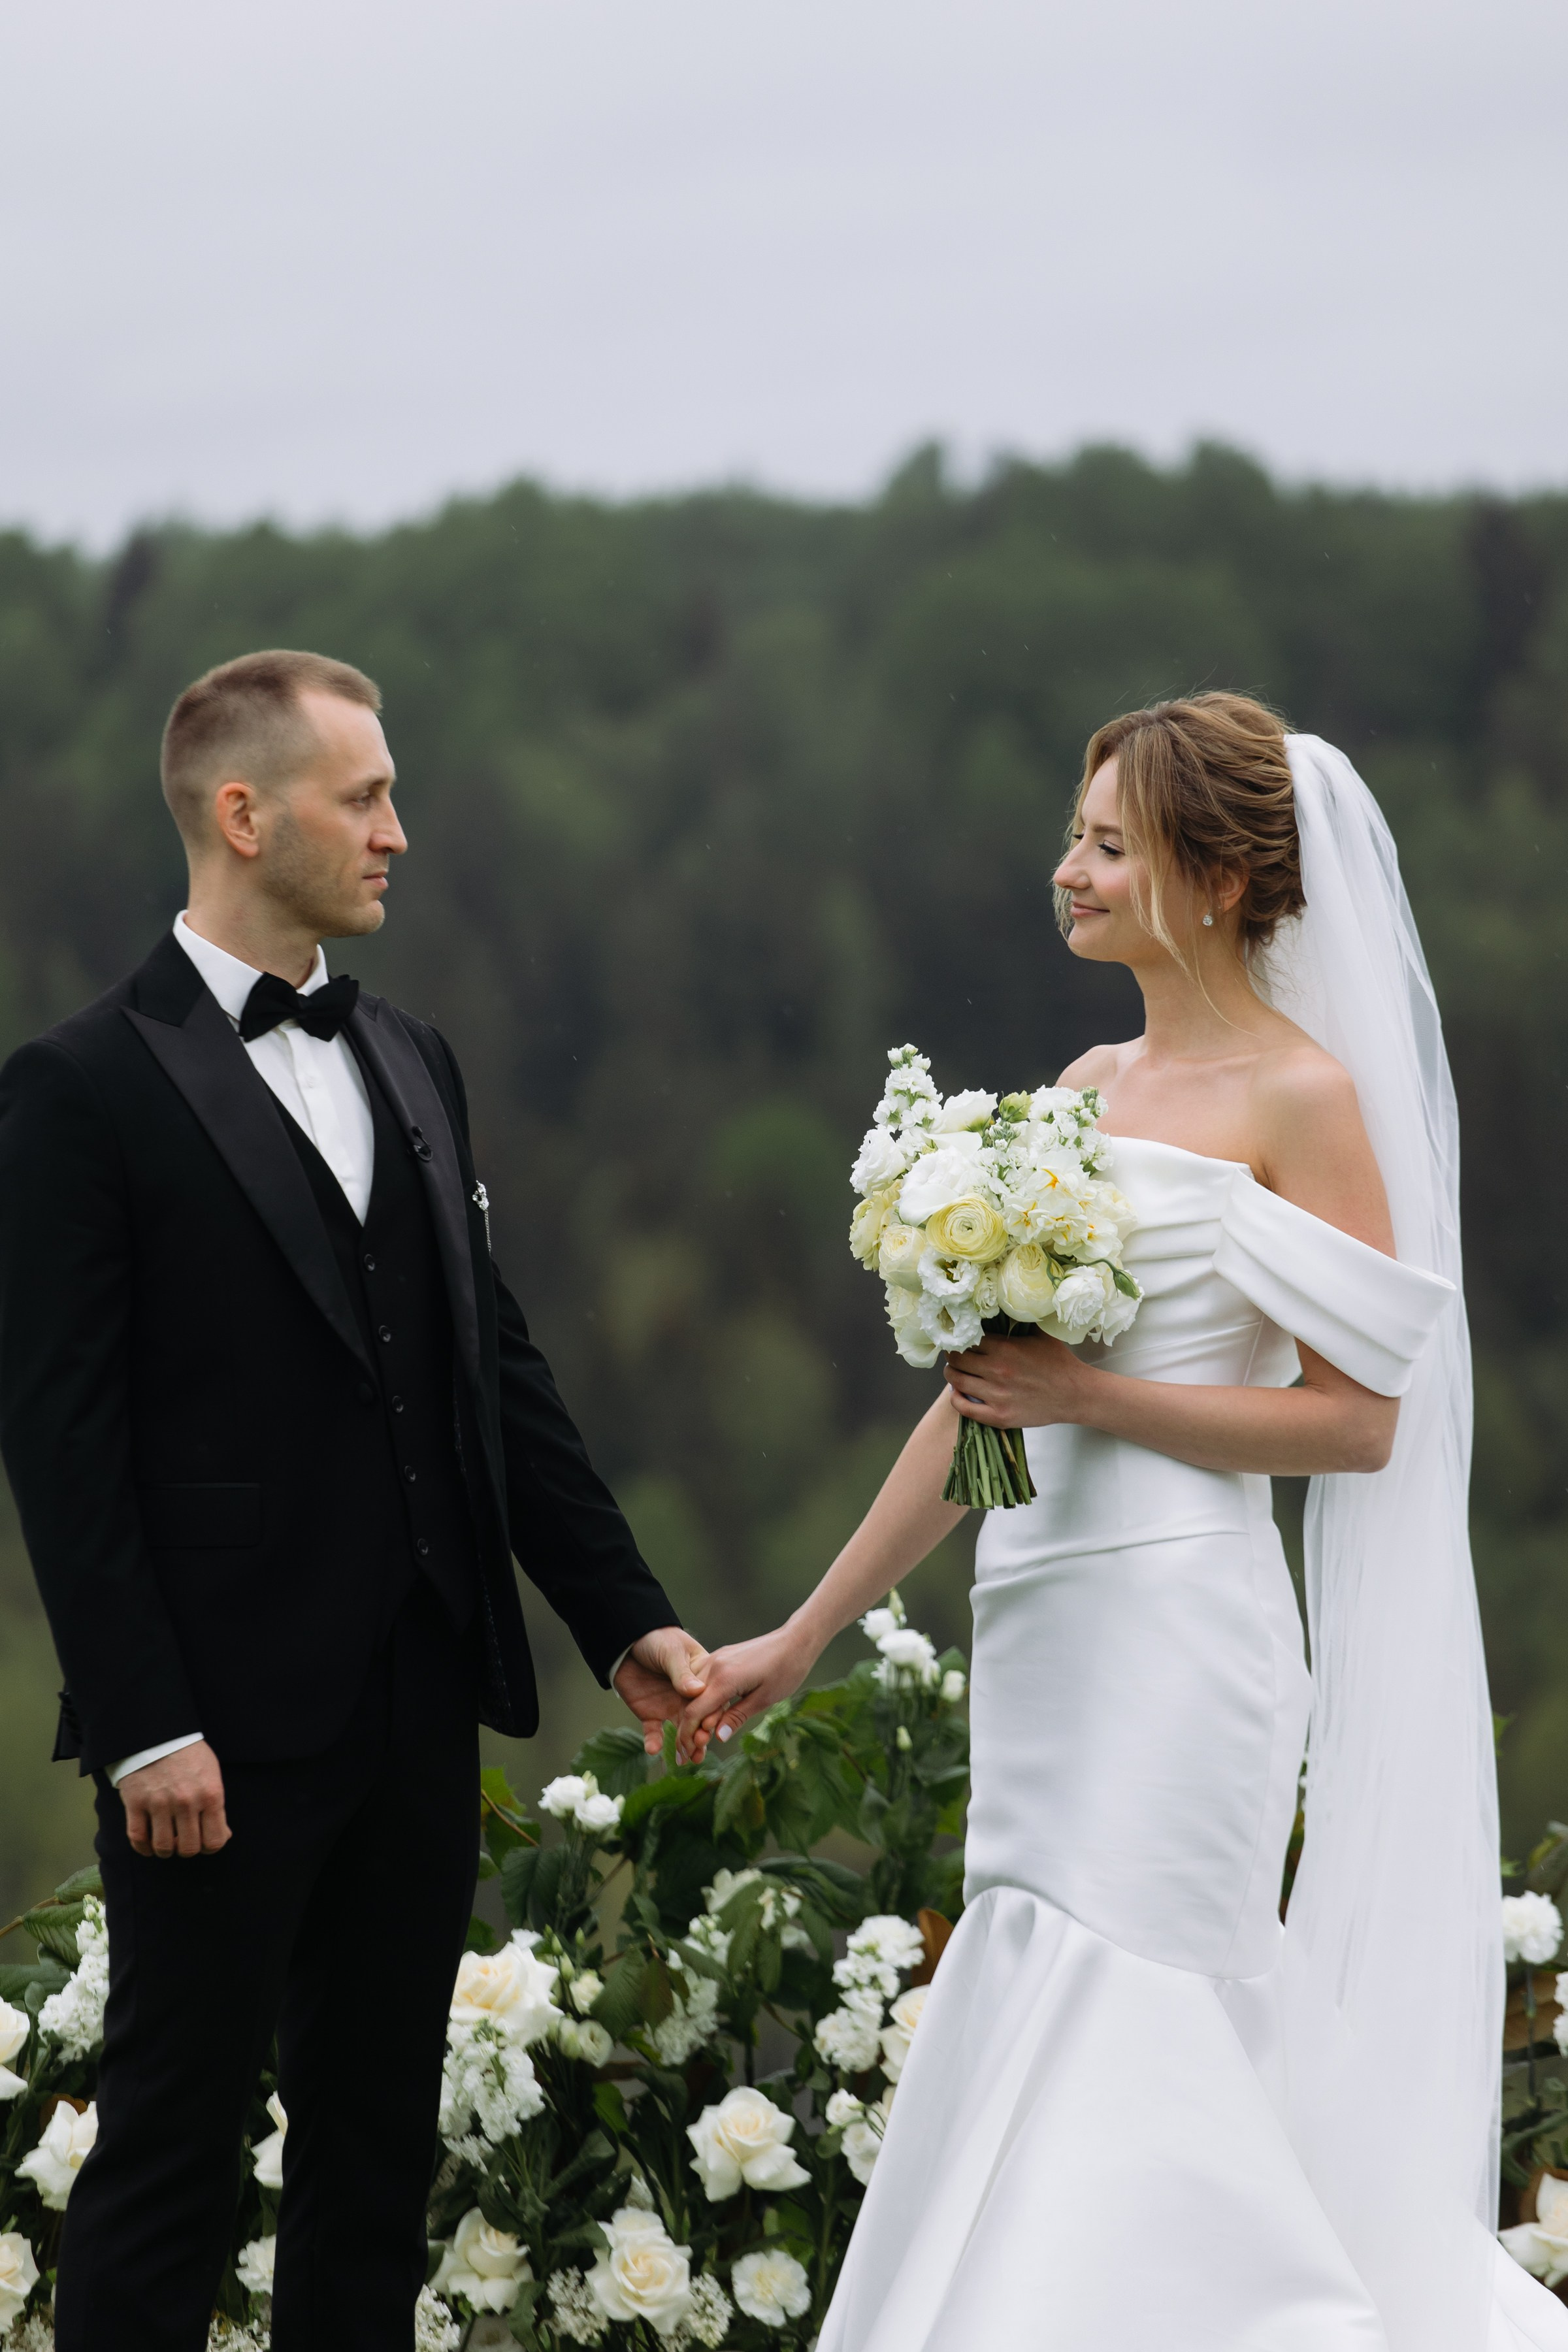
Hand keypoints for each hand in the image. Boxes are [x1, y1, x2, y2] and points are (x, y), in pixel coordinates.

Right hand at [120, 1739, 230, 1858]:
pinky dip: (143, 1848)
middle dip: (187, 1849)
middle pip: (188, 1848)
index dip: (210, 1846)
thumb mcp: (212, 1775)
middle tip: (183, 1840)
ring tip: (166, 1842)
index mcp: (210, 1794)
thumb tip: (224, 1835)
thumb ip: (217, 1806)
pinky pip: (137, 1838)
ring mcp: (159, 1803)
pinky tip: (148, 1845)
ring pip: (162, 1847)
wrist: (157, 1734)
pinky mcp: (136, 1803)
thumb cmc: (189, 1755)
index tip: (204, 1841)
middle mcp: (186, 1802)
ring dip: (165, 1850)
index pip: (215, 1841)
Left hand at [613, 1627, 710, 1760]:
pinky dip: (654, 1742)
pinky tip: (654, 1750)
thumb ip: (682, 1672)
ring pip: (681, 1732)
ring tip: (686, 1760)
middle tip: (700, 1751)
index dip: (712, 1715)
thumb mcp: (671, 1652)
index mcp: (701, 1679)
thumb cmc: (657, 1639)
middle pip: (699, 1721)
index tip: (710, 1728)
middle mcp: (688, 1697)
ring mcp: (670, 1707)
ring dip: (684, 1747)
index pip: (710, 1700)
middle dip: (701, 1737)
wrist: (627, 1642)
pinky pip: (654, 1733)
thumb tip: (697, 1691)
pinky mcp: (651, 1715)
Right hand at [678, 1624, 816, 1754]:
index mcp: (724, 1678)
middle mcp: (714, 1665)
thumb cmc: (785, 1671)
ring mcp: (716, 1658)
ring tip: (701, 1737)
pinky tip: (710, 1715)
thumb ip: (737, 1717)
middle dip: (688, 1728)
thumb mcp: (763, 1699)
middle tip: (693, 1752)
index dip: (688, 1735)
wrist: (795, 1641)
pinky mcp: (720, 1657)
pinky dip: (702, 1700)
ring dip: (694, 1714)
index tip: (689, 1753)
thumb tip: (717, 1737)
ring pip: (694, 1691)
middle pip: (690, 1702)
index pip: (694, 1711)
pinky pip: (703, 1680)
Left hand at [944, 1330, 1087, 1426]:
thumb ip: (1019, 1319)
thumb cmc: (1058, 1362)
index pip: (967, 1340)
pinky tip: (959, 1392)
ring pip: (956, 1381)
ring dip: (952, 1374)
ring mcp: (996, 1396)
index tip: (960, 1338)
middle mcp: (997, 1371)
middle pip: (956, 1359)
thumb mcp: (1040, 1333)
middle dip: (953, 1355)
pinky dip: (956, 1399)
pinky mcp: (999, 1417)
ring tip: (956, 1371)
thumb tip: (1004, 1301)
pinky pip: (964, 1408)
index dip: (960, 1338)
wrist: (1075, 1395)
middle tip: (955, 1354)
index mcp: (1004, 1349)